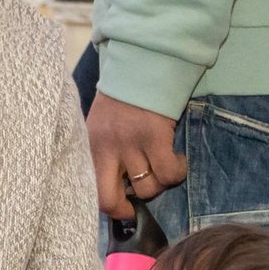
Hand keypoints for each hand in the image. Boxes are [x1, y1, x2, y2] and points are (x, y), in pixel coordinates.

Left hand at [86, 94, 187, 220]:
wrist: (142, 61)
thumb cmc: (123, 95)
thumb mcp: (101, 123)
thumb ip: (105, 151)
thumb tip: (119, 184)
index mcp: (90, 145)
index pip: (91, 191)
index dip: (111, 207)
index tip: (125, 208)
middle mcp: (105, 148)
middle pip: (108, 199)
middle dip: (126, 208)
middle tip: (140, 201)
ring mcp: (130, 143)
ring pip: (148, 188)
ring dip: (160, 183)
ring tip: (163, 166)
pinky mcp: (155, 136)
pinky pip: (169, 172)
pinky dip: (178, 171)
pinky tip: (178, 158)